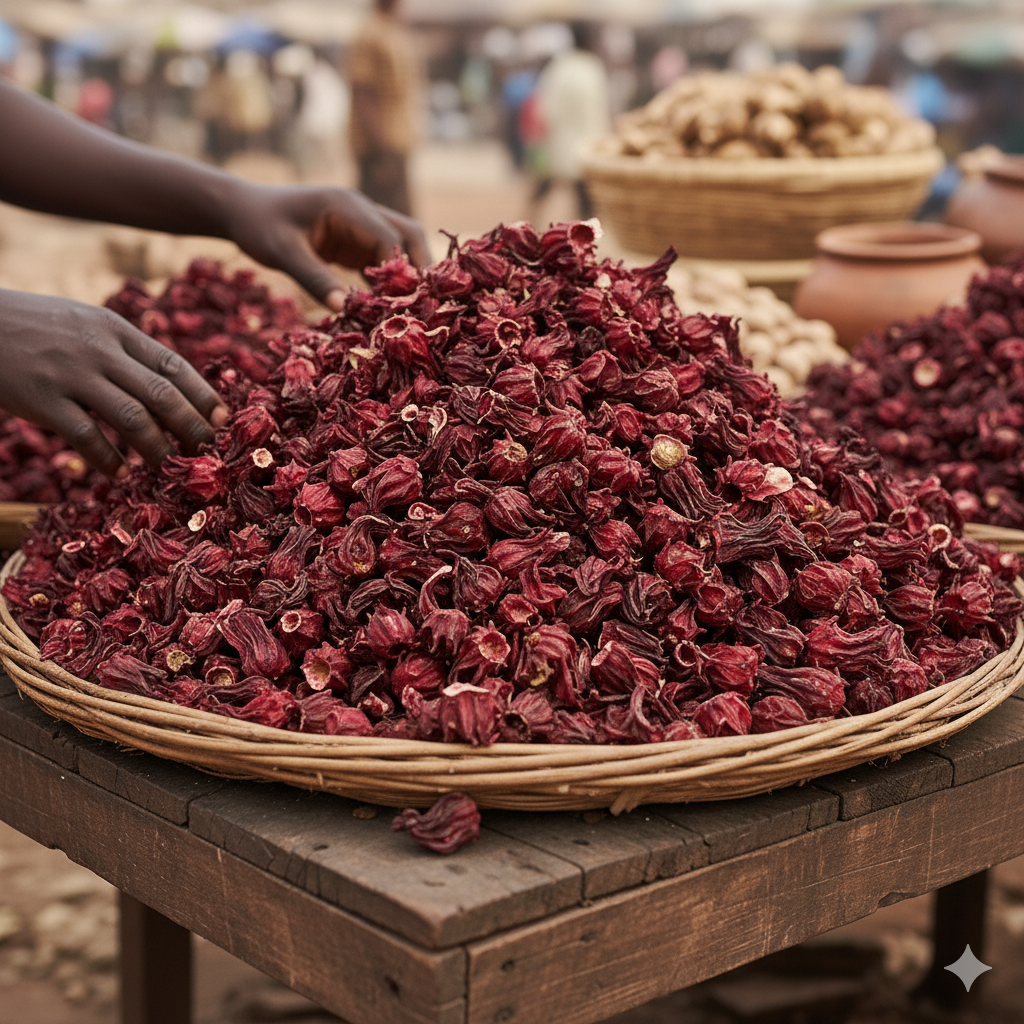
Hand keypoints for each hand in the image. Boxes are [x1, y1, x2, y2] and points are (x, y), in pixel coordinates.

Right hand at [0, 289, 227, 475]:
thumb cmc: (34, 326)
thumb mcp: (86, 323)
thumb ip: (124, 350)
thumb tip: (170, 386)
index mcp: (115, 329)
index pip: (173, 365)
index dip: (203, 395)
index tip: (223, 420)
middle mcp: (99, 350)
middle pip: (162, 395)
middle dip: (192, 427)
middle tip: (208, 452)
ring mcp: (71, 374)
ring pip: (132, 418)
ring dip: (157, 449)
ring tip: (169, 468)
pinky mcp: (42, 399)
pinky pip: (86, 436)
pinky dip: (108, 460)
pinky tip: (120, 474)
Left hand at [222, 182, 430, 310]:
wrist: (242, 211)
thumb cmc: (258, 226)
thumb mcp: (283, 253)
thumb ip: (314, 279)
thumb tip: (343, 308)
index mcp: (346, 206)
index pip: (388, 237)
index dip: (398, 270)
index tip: (399, 303)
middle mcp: (360, 210)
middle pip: (408, 235)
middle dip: (418, 268)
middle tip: (421, 305)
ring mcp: (360, 224)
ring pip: (401, 246)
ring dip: (406, 275)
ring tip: (409, 309)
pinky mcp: (354, 240)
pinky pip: (382, 259)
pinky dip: (388, 281)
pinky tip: (386, 307)